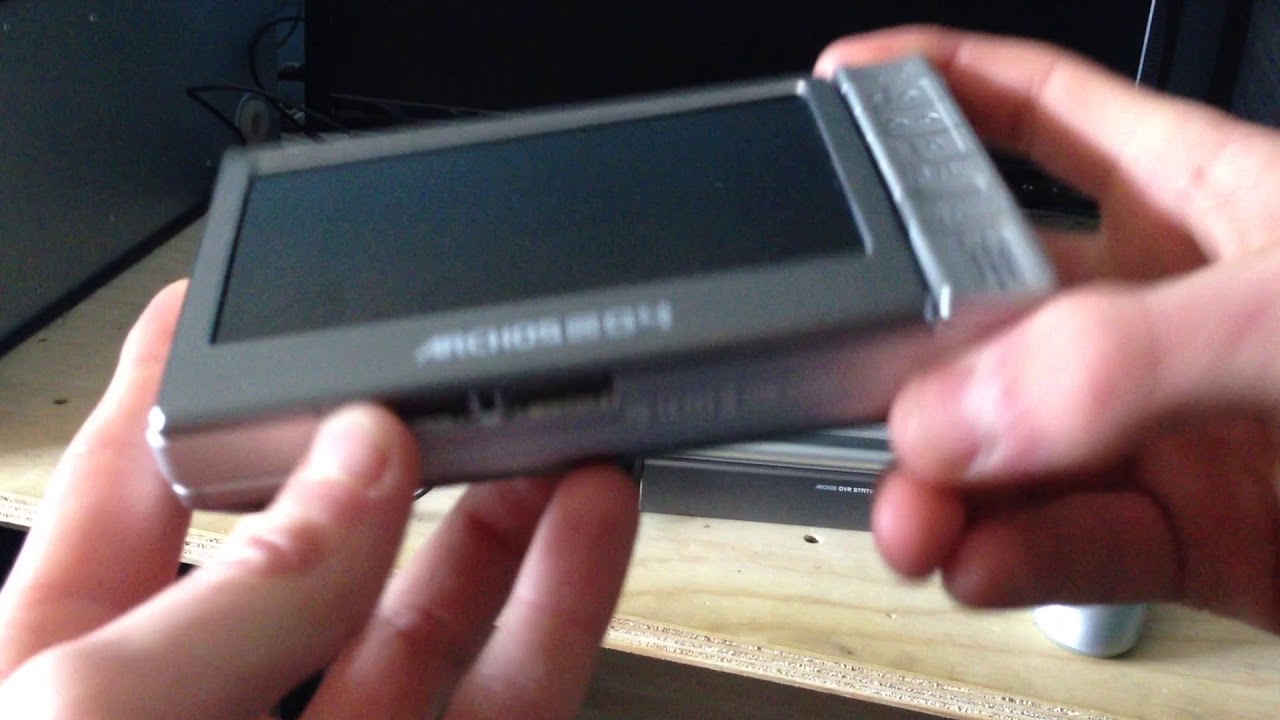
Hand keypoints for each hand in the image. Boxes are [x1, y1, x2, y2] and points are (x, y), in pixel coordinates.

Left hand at [0, 281, 638, 718]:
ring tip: (558, 422)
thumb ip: (231, 593)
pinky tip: (595, 520)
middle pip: (315, 538)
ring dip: (505, 508)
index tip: (236, 295)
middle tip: (448, 364)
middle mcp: (212, 711)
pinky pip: (517, 693)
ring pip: (433, 610)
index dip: (179, 378)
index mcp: (77, 679)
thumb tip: (360, 462)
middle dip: (385, 437)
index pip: (131, 487)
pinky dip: (564, 601)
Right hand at [818, 26, 1279, 630]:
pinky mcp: (1193, 539)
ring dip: (949, 483)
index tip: (844, 86)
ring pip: (1016, 446)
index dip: (938, 86)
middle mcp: (1171, 313)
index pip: (1040, 115)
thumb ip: (1130, 356)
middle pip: (991, 310)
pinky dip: (1014, 555)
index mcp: (1206, 197)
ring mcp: (1174, 431)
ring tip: (917, 516)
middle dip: (914, 352)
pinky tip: (981, 559)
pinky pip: (1071, 540)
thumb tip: (963, 413)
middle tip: (864, 397)